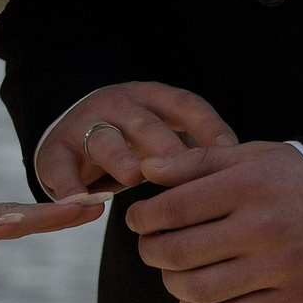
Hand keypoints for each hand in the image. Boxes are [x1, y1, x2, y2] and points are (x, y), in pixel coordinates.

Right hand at [35, 82, 237, 197]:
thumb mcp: (166, 134)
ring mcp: (85, 125)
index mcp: (152, 98)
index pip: (185, 105)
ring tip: (134, 177)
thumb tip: (247, 171)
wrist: (72, 131)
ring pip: (104, 138)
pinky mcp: (55, 150)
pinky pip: (60, 166)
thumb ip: (197, 149)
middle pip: (145, 122)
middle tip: (183, 167)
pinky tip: (82, 204)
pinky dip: (69, 185)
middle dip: (164, 144)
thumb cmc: (135, 140)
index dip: (207, 126)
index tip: (230, 152)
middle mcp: (119, 105)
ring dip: (119, 157)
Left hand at [128, 142, 302, 302]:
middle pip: (180, 252)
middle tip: (148, 246)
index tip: (136, 220)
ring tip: (170, 271)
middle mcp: (262, 228)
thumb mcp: (250, 156)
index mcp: (248, 186)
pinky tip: (191, 299)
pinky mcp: (291, 298)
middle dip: (150, 251)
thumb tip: (147, 172)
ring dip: (171, 283)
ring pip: (200, 290)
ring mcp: (278, 268)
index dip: (144, 218)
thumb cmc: (292, 179)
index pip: (175, 208)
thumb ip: (196, 162)